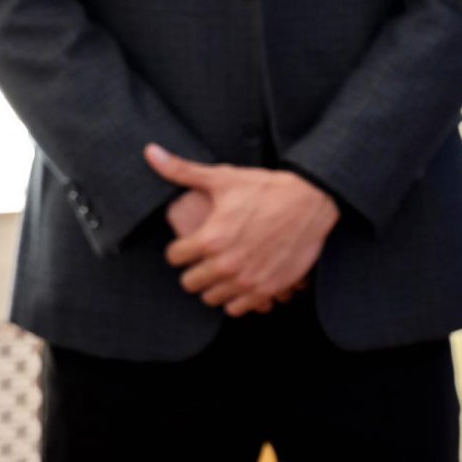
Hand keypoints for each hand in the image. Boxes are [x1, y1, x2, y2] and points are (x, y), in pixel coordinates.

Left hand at [145, 143, 338, 317]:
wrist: (312, 202)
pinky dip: (237, 299)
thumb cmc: (266, 189)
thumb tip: (150, 152)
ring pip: (212, 298)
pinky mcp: (269, 290)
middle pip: (190, 283)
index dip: (181, 249)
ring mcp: (248, 280)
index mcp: (210, 239)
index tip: (191, 243)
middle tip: (207, 259)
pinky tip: (242, 281)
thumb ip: (182, 171)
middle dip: (195, 270)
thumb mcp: (224, 178)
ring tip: (224, 271)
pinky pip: (238, 309)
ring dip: (215, 286)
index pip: (174, 258)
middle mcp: (226, 264)